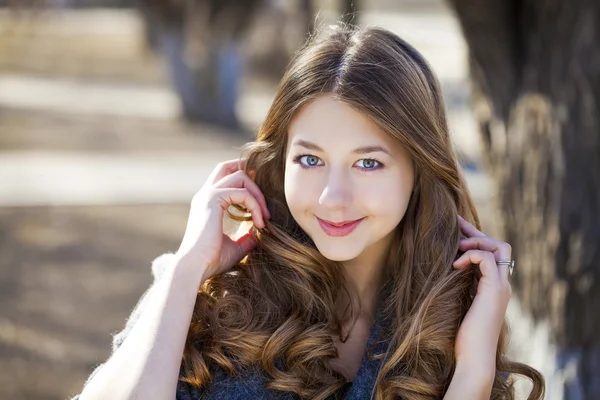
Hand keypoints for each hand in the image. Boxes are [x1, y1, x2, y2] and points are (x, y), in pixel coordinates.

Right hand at [175, 159, 269, 282]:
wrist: (195, 268)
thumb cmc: (211, 261)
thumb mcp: (234, 247)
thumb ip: (246, 237)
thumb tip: (259, 232)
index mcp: (207, 203)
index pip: (224, 178)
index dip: (244, 181)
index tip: (261, 200)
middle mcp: (205, 195)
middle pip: (227, 166)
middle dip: (249, 171)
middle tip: (267, 190)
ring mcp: (207, 195)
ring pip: (239, 176)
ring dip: (258, 194)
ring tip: (266, 217)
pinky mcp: (213, 199)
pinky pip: (243, 193)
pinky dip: (256, 205)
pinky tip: (260, 223)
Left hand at [452, 216, 511, 372]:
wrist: (474, 356)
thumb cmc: (462, 336)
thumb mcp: (459, 303)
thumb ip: (459, 287)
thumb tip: (444, 271)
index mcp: (495, 287)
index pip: (493, 254)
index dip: (476, 239)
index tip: (457, 229)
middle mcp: (503, 285)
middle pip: (500, 246)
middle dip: (477, 232)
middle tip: (456, 222)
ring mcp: (501, 287)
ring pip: (501, 247)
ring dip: (476, 241)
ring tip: (457, 247)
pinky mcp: (494, 290)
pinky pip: (488, 259)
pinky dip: (472, 255)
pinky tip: (456, 265)